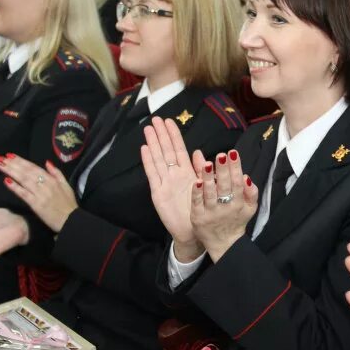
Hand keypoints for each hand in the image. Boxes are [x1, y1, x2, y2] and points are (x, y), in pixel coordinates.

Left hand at [0, 154, 77, 232]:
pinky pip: (23, 194)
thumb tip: (47, 162)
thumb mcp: (66, 185)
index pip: (34, 167)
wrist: (71, 220)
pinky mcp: (36, 204)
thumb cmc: (69, 204)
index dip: (21, 160)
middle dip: (12, 163)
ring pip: (23, 180)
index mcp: (52, 180)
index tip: (10, 155)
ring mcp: (40, 194)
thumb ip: (56, 173)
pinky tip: (6, 181)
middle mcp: (45, 184)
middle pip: (26, 171)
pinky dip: (15, 187)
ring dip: (10, 171)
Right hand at [141, 117, 203, 260]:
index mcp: (186, 173)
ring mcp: (165, 183)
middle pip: (166, 151)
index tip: (169, 121)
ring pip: (158, 159)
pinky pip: (153, 174)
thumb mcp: (203, 186)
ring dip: (154, 144)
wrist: (192, 231)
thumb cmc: (199, 209)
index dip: (174, 135)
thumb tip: (199, 152)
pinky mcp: (158, 193)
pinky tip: (145, 149)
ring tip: (148, 129)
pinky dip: (149, 161)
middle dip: (161, 134)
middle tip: (155, 118)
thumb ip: (200, 169)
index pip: (179, 149)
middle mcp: (174, 175)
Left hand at [190, 149, 257, 261]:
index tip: (233, 153)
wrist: (224, 244)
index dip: (236, 167)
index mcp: (239, 203)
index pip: (238, 182)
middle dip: (223, 170)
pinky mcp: (198, 217)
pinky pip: (197, 203)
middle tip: (221, 155)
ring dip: (209, 178)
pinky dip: (197, 192)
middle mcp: (226, 207)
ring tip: (208, 164)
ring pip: (210, 193)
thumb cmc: (236, 221)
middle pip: (225, 186)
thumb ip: (251, 193)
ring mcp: (211, 212)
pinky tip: (196, 181)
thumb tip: (247, 177)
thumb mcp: (250, 208)